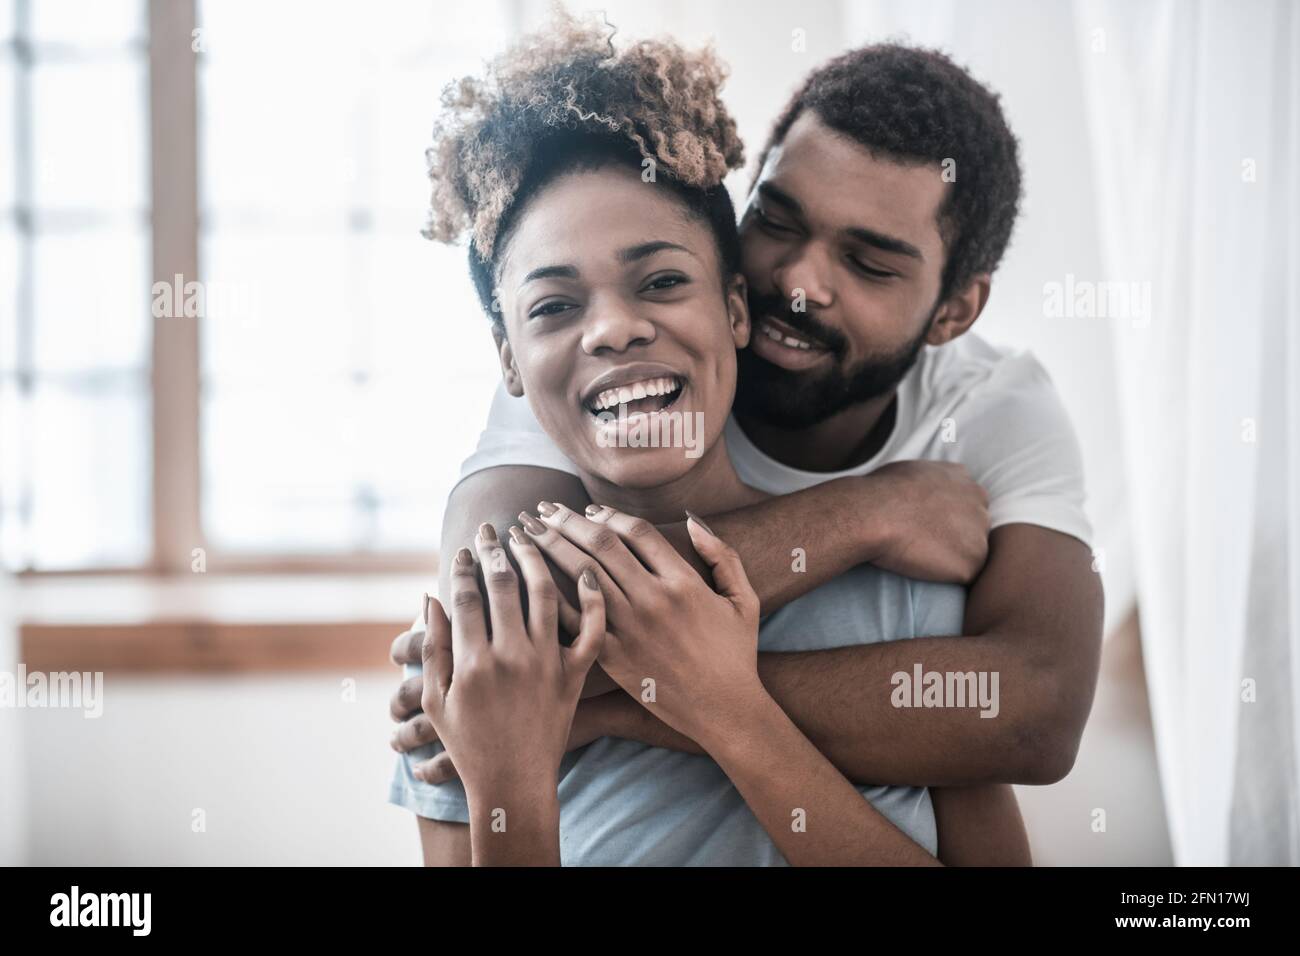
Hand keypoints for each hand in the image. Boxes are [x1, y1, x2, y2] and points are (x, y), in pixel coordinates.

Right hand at [418, 526, 604, 805]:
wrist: (515, 785)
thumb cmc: (469, 744)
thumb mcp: (437, 700)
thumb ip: (432, 647)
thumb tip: (429, 596)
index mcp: (473, 662)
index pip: (467, 595)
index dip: (462, 566)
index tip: (462, 547)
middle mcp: (512, 657)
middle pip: (504, 585)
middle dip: (494, 549)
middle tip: (491, 528)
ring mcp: (547, 665)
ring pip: (546, 595)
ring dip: (536, 558)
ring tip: (529, 537)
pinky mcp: (574, 676)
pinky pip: (591, 631)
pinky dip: (592, 599)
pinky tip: (586, 571)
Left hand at [521, 502, 763, 747]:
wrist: (724, 710)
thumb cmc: (736, 655)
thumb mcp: (744, 599)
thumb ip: (722, 555)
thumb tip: (691, 519)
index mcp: (684, 582)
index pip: (636, 532)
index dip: (608, 514)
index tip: (588, 508)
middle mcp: (653, 600)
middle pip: (601, 545)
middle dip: (567, 521)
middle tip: (542, 507)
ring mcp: (631, 629)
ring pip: (581, 575)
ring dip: (551, 547)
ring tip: (529, 530)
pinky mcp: (614, 657)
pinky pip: (575, 620)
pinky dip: (552, 596)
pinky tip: (531, 581)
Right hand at [865, 461, 988, 583]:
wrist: (876, 514)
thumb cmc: (881, 493)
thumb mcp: (911, 471)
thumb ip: (930, 483)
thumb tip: (923, 492)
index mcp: (963, 480)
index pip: (966, 503)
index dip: (946, 517)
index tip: (926, 525)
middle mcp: (979, 504)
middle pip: (974, 528)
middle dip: (954, 537)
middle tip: (922, 543)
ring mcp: (980, 534)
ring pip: (970, 553)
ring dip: (950, 557)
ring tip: (918, 555)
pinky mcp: (973, 562)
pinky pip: (963, 575)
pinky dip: (945, 576)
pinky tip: (922, 567)